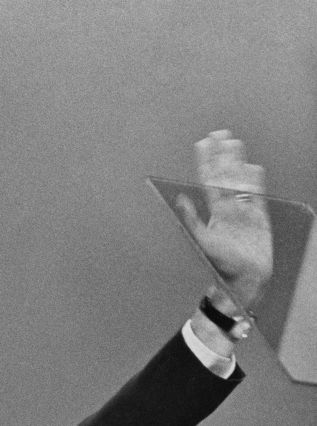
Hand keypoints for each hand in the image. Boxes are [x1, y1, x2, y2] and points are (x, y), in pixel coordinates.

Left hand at [175, 130, 271, 309]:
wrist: (245, 279)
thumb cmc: (222, 265)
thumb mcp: (203, 241)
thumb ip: (192, 219)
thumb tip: (179, 199)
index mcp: (213, 212)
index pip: (209, 181)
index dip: (206, 162)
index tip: (203, 143)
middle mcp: (227, 208)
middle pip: (225, 175)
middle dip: (222, 155)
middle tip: (219, 133)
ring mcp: (244, 211)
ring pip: (241, 180)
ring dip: (237, 162)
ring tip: (233, 142)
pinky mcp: (259, 217)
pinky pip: (257, 195)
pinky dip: (254, 181)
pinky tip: (251, 167)